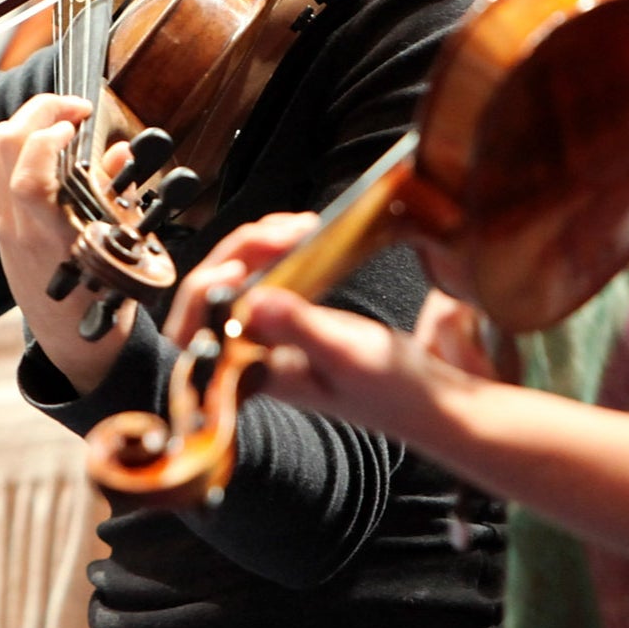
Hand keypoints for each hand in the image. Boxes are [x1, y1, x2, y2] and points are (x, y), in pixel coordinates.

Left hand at [0, 93, 132, 391]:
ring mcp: (1, 223)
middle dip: (36, 111)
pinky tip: (39, 139)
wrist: (71, 340)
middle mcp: (17, 227)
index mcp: (52, 238)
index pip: (27, 180)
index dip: (47, 140)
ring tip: (55, 117)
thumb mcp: (124, 251)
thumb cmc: (102, 299)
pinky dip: (7, 139)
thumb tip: (117, 148)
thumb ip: (118, 196)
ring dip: (19, 121)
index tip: (79, 122)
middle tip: (73, 107)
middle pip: (0, 149)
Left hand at [172, 218, 502, 443]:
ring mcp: (267, 338)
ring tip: (297, 227)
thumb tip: (250, 301)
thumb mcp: (346, 353)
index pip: (198, 330)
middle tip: (283, 231)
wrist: (430, 401)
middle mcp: (250, 357)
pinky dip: (275, 250)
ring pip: (235, 279)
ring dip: (258, 245)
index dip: (205, 292)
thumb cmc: (392, 390)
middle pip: (211, 294)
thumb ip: (298, 327)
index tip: (239, 266)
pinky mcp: (287, 322)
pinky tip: (298, 235)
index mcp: (252, 375)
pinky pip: (261, 276)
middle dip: (240, 252)